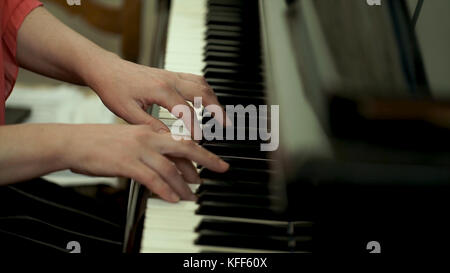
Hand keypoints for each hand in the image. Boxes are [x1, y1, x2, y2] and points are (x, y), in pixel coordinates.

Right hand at [63, 124, 228, 201]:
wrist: (74, 142)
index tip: (213, 160)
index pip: (181, 141)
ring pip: (170, 168)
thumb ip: (149, 149)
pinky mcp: (126, 163)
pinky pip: (152, 179)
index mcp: (149, 131)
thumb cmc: (99, 142)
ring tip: (192, 196)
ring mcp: (137, 150)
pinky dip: (165, 190)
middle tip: (220, 169)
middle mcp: (147, 138)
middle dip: (206, 159)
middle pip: (184, 148)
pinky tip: (172, 198)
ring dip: (184, 185)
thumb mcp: (129, 139)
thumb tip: (165, 164)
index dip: (200, 151)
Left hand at [88, 56, 225, 134]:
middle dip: (217, 111)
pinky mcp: (170, 73)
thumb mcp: (129, 113)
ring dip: (214, 99)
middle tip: (227, 126)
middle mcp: (169, 79)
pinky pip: (195, 79)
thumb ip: (152, 126)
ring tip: (222, 116)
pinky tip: (208, 101)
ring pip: (202, 84)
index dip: (196, 128)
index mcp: (159, 90)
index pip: (186, 112)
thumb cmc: (113, 89)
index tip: (201, 142)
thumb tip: (170, 140)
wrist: (106, 69)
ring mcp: (171, 74)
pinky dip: (206, 90)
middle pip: (202, 93)